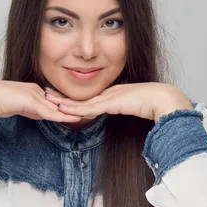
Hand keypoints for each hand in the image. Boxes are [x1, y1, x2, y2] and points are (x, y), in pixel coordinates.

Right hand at [0, 80, 81, 122]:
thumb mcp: (18, 106)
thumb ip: (31, 110)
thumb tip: (41, 115)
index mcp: (34, 90)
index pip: (55, 99)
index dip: (67, 105)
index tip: (80, 109)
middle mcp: (36, 90)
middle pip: (59, 101)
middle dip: (75, 107)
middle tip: (91, 110)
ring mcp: (34, 94)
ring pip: (57, 106)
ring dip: (72, 111)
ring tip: (87, 114)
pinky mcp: (30, 101)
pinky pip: (48, 111)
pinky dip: (60, 115)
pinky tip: (71, 118)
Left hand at [43, 83, 192, 121]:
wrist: (162, 98)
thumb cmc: (153, 103)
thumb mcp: (135, 106)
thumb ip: (126, 110)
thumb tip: (123, 114)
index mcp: (112, 94)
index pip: (87, 96)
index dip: (72, 96)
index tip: (58, 96)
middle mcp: (107, 93)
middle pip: (80, 96)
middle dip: (61, 96)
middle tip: (44, 93)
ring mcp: (109, 97)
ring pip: (81, 101)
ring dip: (63, 102)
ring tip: (47, 100)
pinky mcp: (111, 103)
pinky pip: (90, 107)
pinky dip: (76, 109)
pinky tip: (64, 110)